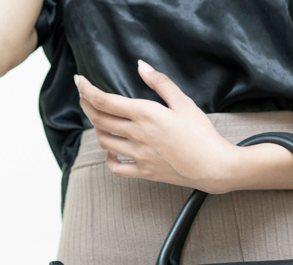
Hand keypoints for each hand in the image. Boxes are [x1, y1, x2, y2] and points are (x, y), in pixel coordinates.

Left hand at [75, 61, 238, 193]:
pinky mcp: (145, 172)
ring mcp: (139, 155)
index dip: (86, 90)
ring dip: (98, 129)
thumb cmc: (202, 134)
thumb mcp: (183, 102)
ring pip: (105, 141)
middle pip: (99, 120)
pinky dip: (109, 159)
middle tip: (86, 98)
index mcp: (145, 114)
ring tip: (101, 121)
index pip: (104, 101)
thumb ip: (160, 82)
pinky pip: (117, 168)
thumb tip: (141, 65)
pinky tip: (112, 151)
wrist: (213, 166)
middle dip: (87, 106)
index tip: (79, 82)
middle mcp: (137, 135)